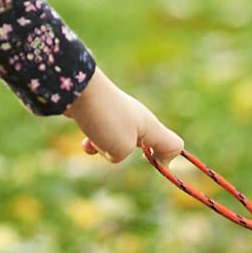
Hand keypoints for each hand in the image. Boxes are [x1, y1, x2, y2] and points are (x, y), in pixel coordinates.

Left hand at [65, 68, 182, 163]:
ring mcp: (120, 115)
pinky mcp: (102, 113)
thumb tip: (107, 148)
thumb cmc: (104, 119)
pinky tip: (85, 141)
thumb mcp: (120, 149)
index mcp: (151, 126)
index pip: (174, 144)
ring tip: (96, 141)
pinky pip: (102, 136)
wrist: (76, 88)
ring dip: (106, 149)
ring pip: (119, 143)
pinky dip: (94, 142)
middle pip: (145, 144)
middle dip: (130, 154)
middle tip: (117, 150)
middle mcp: (138, 119)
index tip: (149, 163)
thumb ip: (121, 156)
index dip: (166, 160)